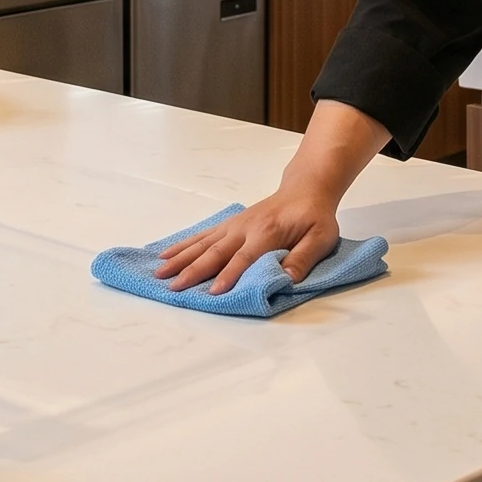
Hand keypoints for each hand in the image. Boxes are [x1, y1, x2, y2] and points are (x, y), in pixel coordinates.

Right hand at [155, 100, 388, 293]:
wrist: (305, 189)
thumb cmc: (314, 217)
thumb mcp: (321, 238)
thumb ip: (303, 259)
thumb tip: (285, 279)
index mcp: (267, 233)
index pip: (244, 258)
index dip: (228, 276)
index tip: (212, 293)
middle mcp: (245, 228)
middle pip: (215, 252)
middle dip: (193, 271)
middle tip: (173, 288)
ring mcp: (233, 225)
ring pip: (203, 243)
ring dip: (181, 259)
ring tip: (160, 273)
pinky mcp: (229, 225)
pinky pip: (202, 236)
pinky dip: (183, 246)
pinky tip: (167, 255)